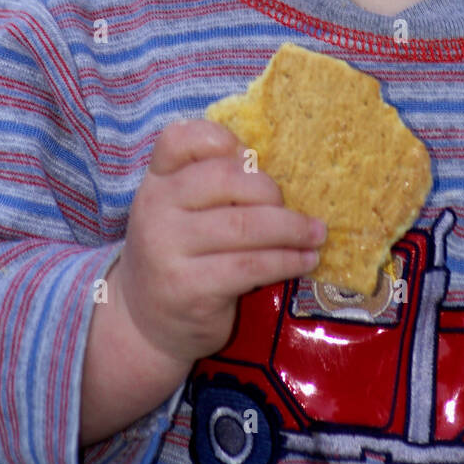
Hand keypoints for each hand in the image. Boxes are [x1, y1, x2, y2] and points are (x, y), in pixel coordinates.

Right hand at [113, 118, 325, 365]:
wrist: (147, 324)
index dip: (219, 138)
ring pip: (245, 225)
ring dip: (291, 229)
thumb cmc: (179, 257)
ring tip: (316, 234)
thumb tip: (277, 167)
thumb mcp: (181, 213)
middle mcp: (154, 208)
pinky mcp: (188, 287)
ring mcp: (167, 248)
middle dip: (271, 192)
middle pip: (226, 179)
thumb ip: (210, 185)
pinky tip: (304, 261)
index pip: (178, 140)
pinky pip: (251, 266)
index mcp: (156, 181)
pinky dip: (286, 261)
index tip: (250, 155)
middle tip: (294, 210)